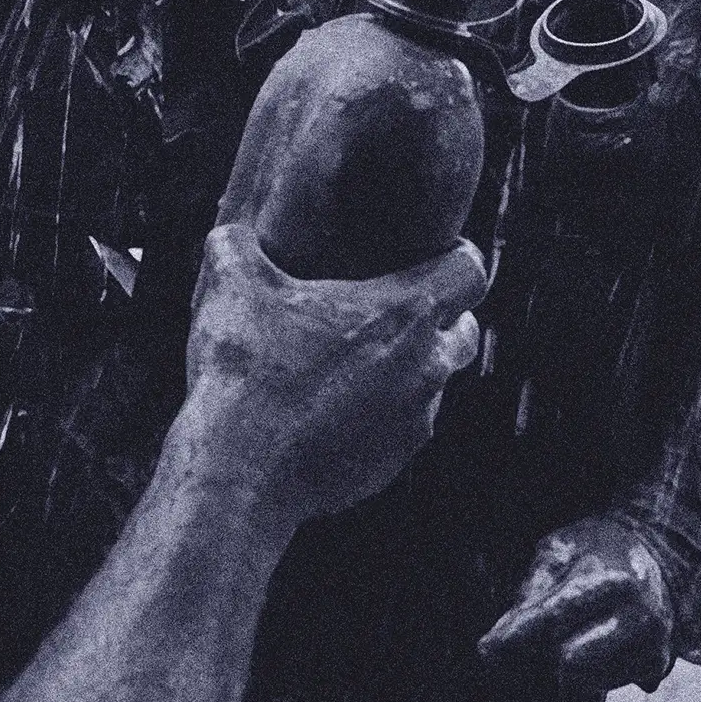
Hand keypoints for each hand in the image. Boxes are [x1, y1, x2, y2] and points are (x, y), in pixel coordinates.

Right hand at [180, 223, 484, 525]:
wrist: (242, 467)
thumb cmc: (246, 367)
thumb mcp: (232, 285)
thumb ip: (237, 243)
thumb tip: (231, 234)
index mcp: (403, 311)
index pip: (469, 271)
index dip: (457, 252)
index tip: (432, 249)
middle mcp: (426, 366)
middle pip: (464, 330)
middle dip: (442, 315)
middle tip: (391, 305)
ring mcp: (415, 418)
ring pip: (434, 381)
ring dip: (408, 365)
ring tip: (355, 358)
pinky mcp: (394, 461)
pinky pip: (403, 425)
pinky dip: (380, 411)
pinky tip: (333, 406)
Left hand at [477, 514, 675, 694]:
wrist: (657, 554)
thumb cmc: (598, 549)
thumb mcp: (558, 550)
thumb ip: (532, 588)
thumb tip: (501, 638)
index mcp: (610, 580)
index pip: (554, 616)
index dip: (516, 636)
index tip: (487, 651)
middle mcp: (638, 616)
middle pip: (572, 661)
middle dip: (543, 655)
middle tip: (528, 641)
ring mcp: (651, 645)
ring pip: (588, 679)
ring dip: (565, 666)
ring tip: (566, 633)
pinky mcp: (655, 665)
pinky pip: (606, 684)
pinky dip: (589, 670)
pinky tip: (589, 642)